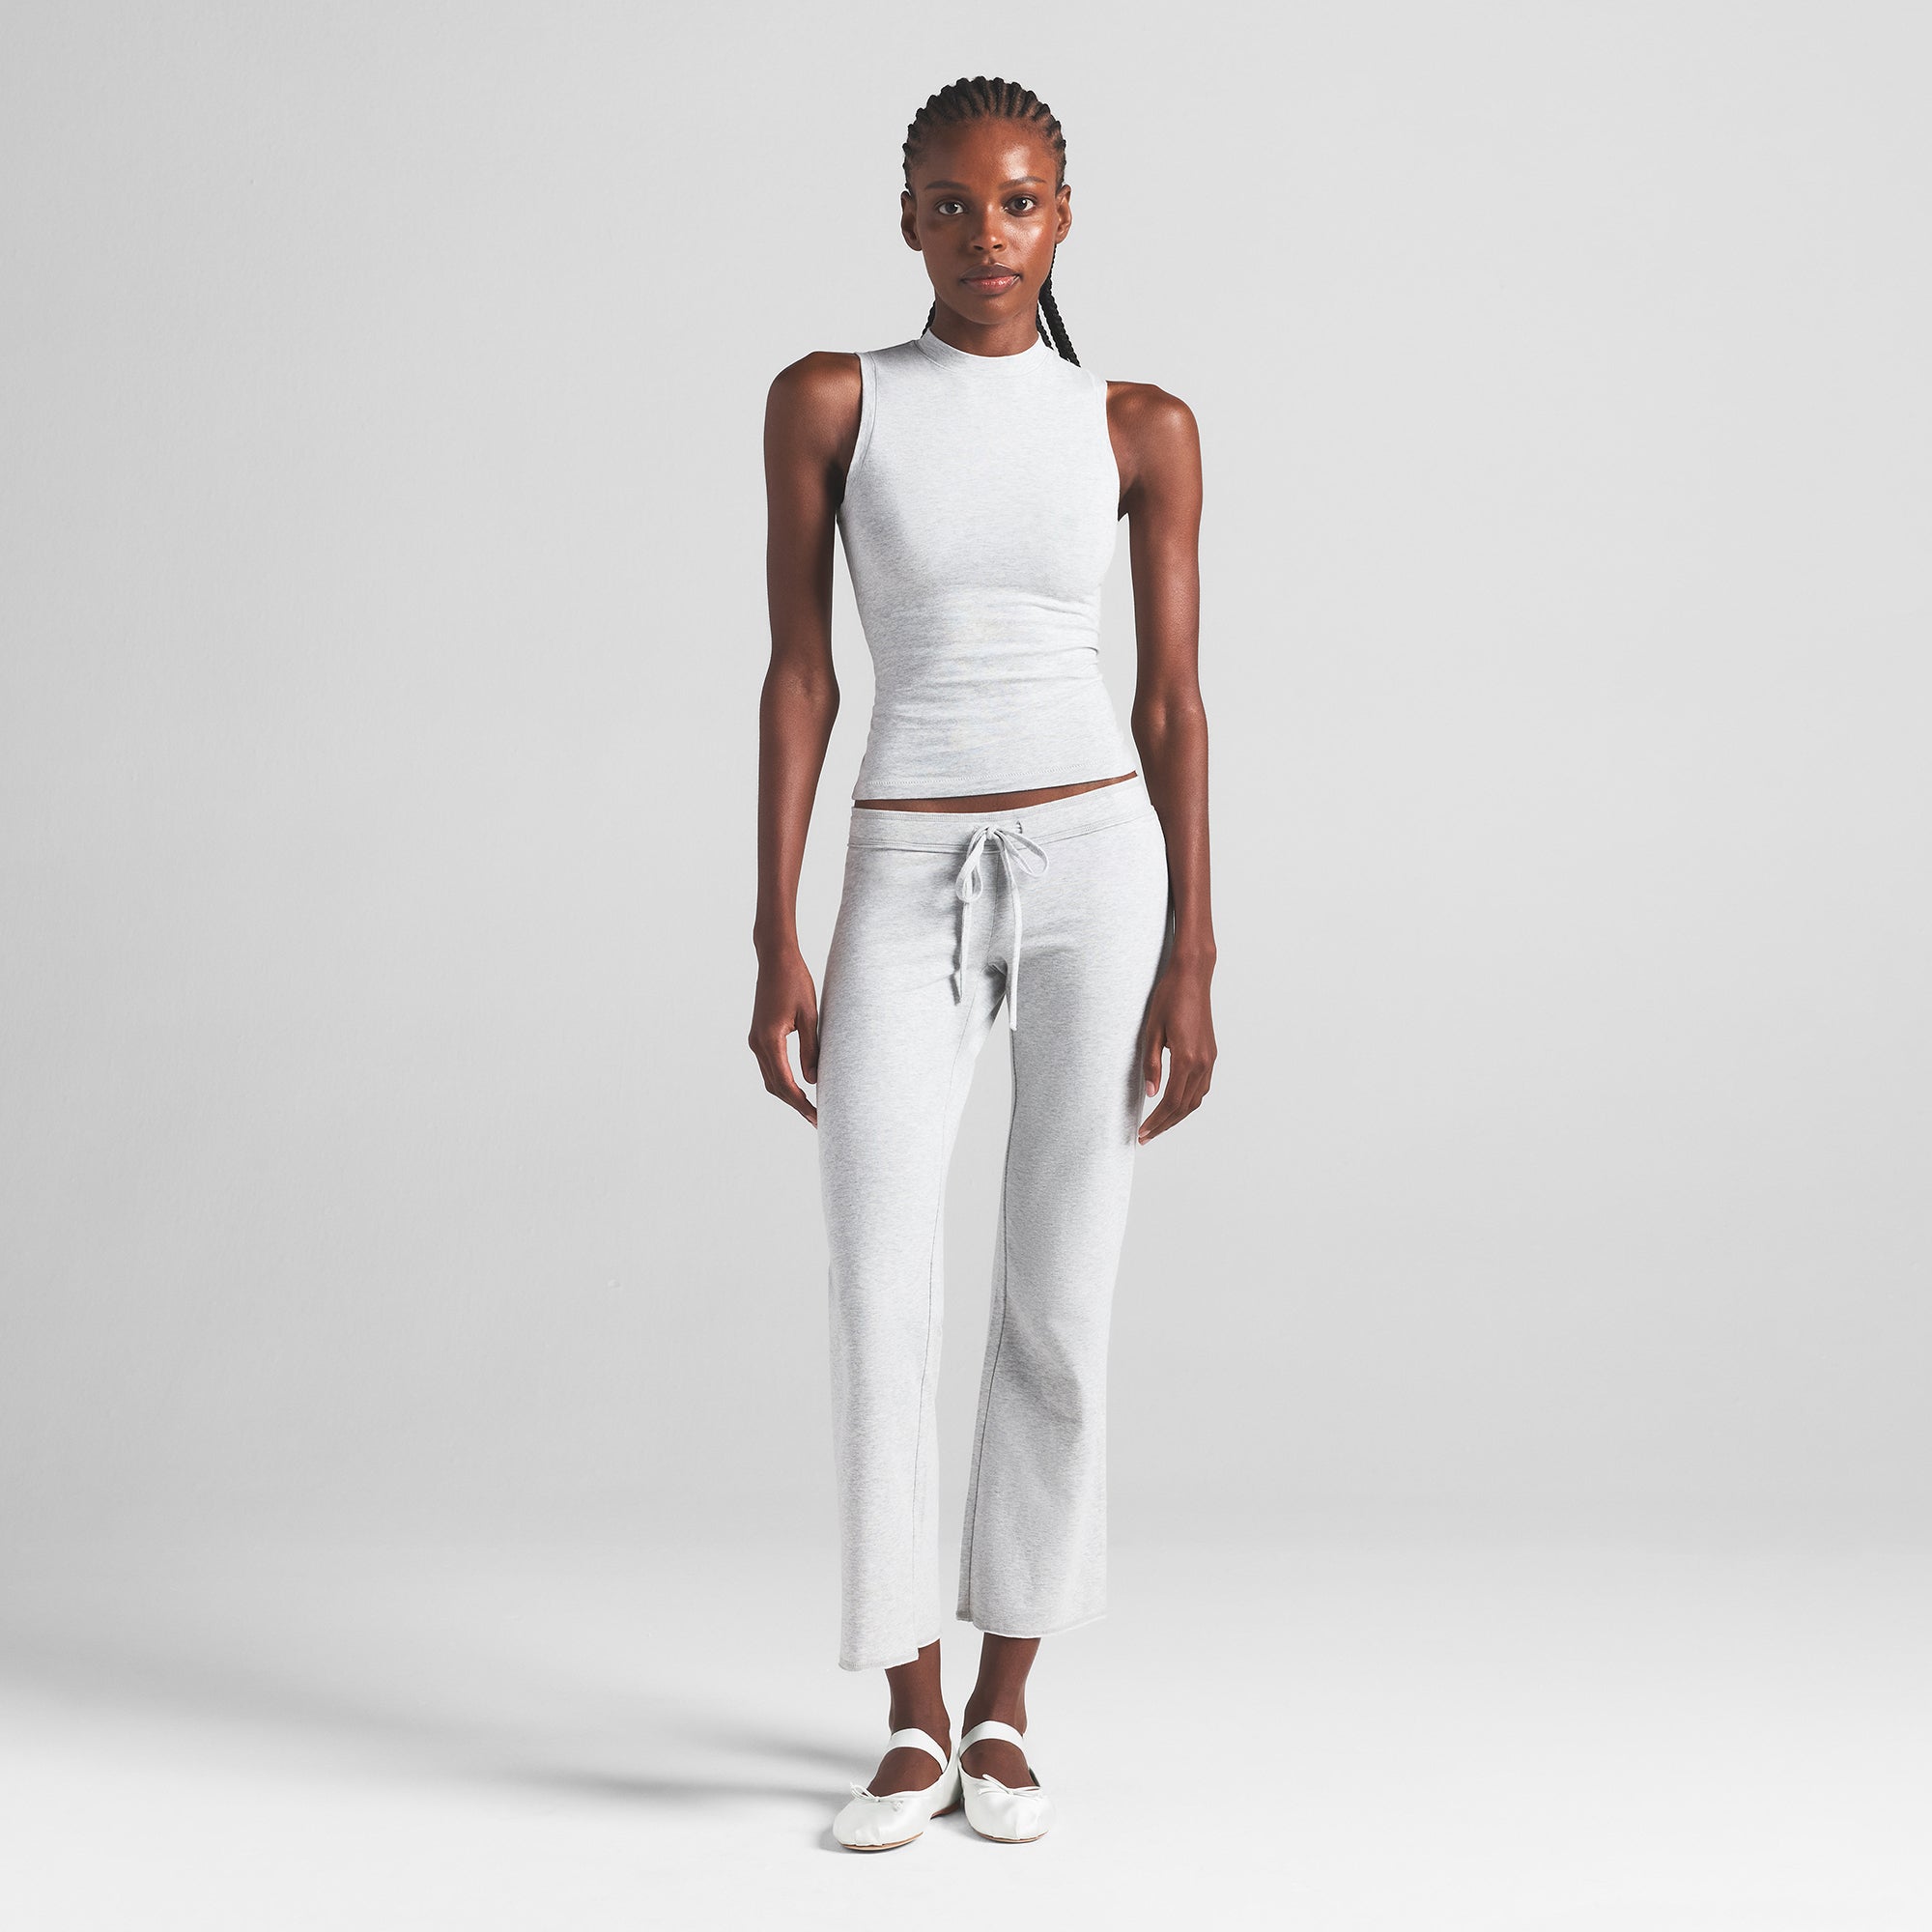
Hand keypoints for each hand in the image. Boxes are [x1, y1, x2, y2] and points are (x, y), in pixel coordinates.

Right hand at [749, 946, 820, 1125]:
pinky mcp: (759, 1035)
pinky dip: (782, 1080)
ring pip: (770, 1078)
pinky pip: (769, 1066)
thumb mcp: (810, 1015)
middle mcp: (757, 1043)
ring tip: (810, 1107)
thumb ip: (811, 1049)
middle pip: (775, 1086)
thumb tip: (813, 1080)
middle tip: (817, 1120)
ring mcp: (755, 1040)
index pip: (785, 1084)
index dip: (801, 1104)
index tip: (817, 1118)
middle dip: (795, 1105)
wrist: (775, 959)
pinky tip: (799, 1086)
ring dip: (788, 1095)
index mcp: (770, 1040)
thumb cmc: (795, 982)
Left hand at [1137, 958, 1215, 1143]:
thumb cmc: (1169, 999)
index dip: (1156, 1121)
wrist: (1192, 977)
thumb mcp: (1152, 1032)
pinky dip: (1188, 1101)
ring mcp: (1209, 1059)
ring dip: (1178, 1116)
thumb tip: (1151, 1094)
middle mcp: (1202, 1063)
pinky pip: (1202, 1087)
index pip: (1170, 1102)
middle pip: (1184, 1106)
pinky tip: (1175, 1104)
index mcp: (1186, 1059)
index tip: (1142, 1133)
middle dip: (1165, 1125)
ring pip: (1196, 1099)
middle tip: (1146, 1136)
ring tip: (1159, 1125)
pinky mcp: (1211, 1054)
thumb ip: (1151, 1065)